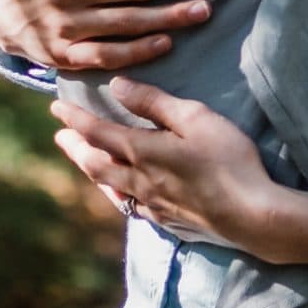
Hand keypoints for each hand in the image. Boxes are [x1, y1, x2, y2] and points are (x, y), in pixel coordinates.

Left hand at [51, 78, 307, 268]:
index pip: (98, 132)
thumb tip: (117, 86)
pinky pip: (130, 206)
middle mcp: (139, 181)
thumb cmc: (227, 160)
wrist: (251, 215)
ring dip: (91, 171)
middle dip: (75, 147)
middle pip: (95, 163)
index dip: (75, 119)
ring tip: (82, 161)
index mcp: (142, 152)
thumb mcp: (195, 118)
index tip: (56, 108)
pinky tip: (122, 194)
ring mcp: (152, 205)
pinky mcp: (168, 221)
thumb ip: (154, 102)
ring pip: (109, 187)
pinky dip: (116, 194)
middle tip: (59, 136)